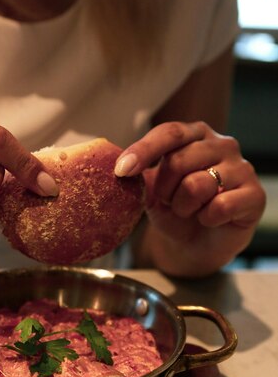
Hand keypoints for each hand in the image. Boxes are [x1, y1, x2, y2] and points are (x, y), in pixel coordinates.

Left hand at [115, 121, 265, 275]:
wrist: (196, 244)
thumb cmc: (175, 211)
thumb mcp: (151, 193)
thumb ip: (141, 177)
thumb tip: (122, 168)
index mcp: (194, 135)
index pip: (168, 133)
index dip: (143, 150)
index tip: (121, 170)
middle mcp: (222, 144)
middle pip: (179, 161)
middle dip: (165, 191)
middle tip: (170, 202)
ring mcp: (241, 168)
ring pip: (197, 185)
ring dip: (184, 207)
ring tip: (190, 211)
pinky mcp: (255, 194)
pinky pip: (221, 205)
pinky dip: (207, 219)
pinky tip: (210, 219)